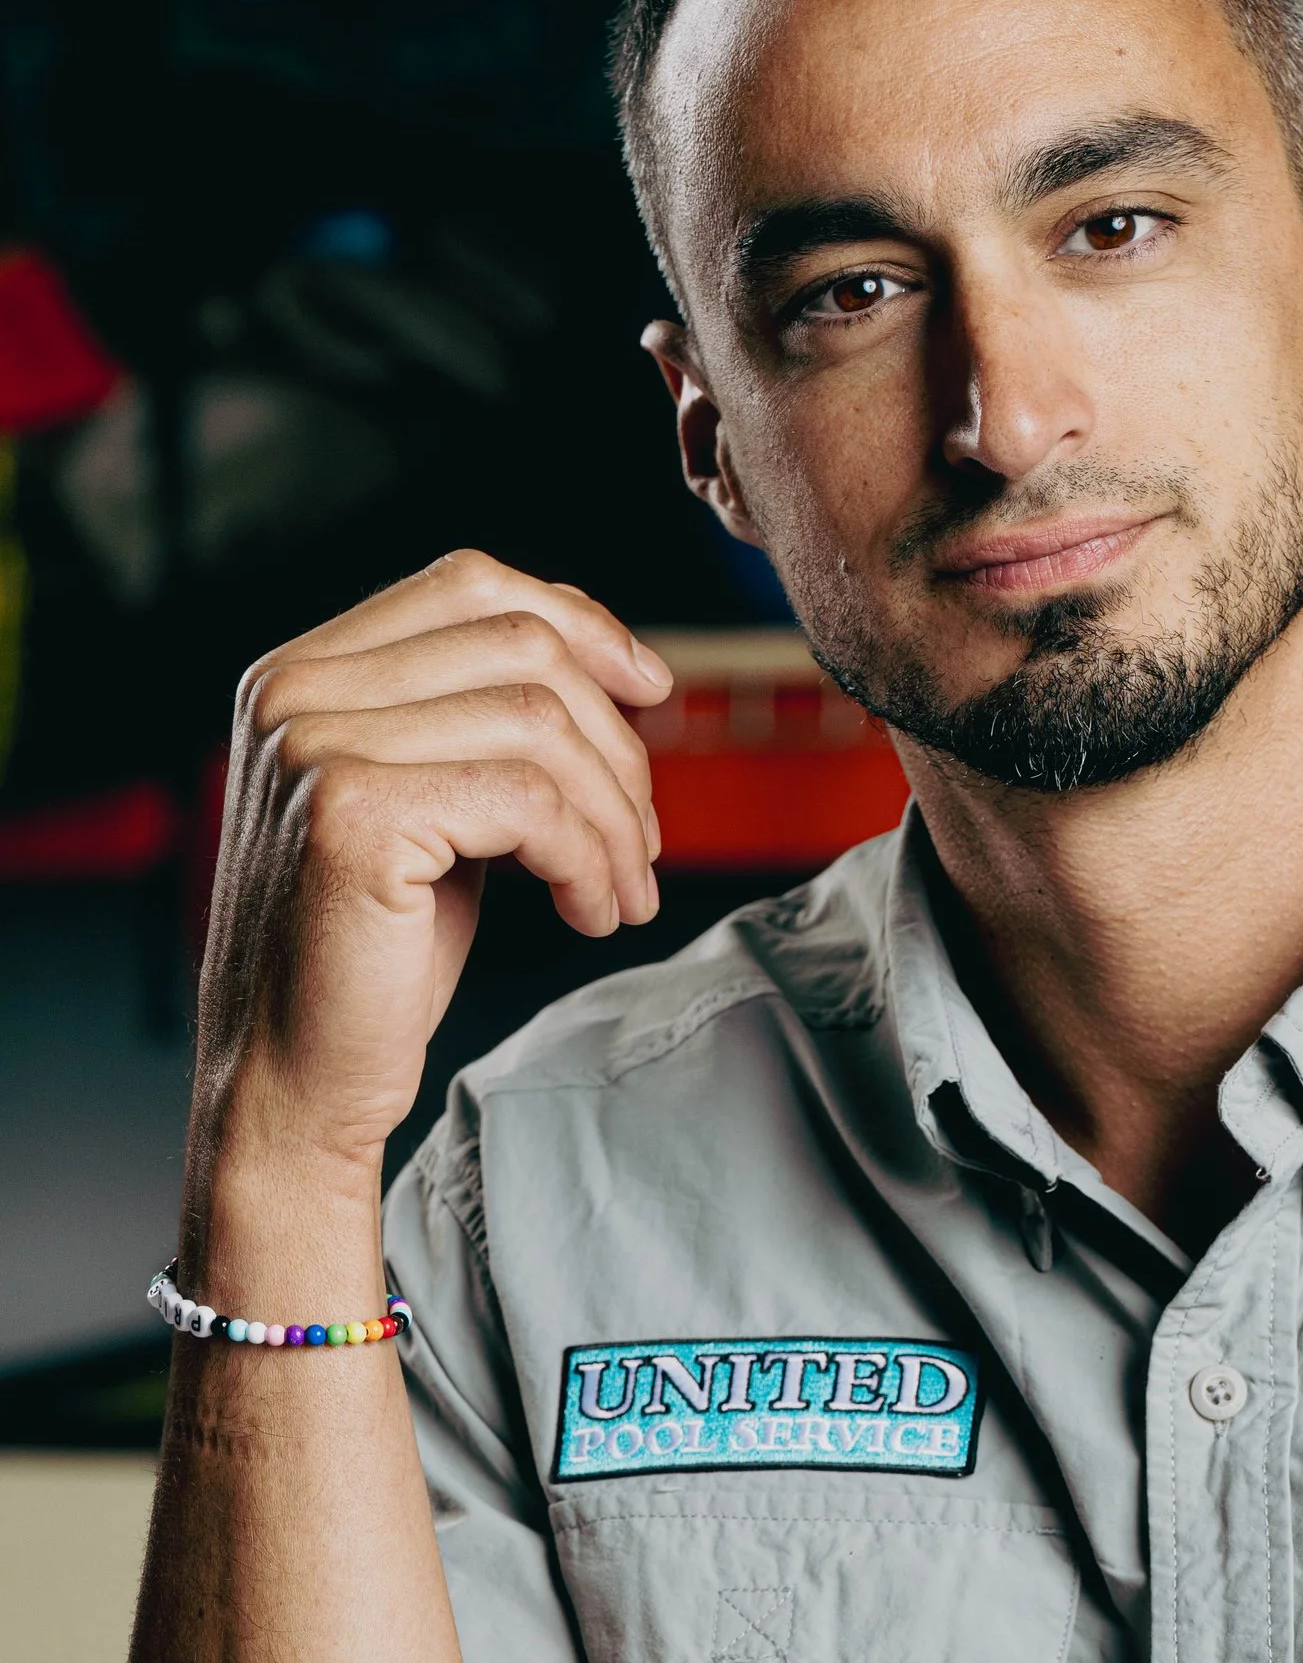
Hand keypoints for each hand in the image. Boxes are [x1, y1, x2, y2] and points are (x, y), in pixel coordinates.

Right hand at [193, 551, 672, 1197]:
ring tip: (622, 894)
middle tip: (644, 844)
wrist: (293, 1080)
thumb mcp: (432, 811)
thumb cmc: (371, 957)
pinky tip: (590, 914)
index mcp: (301, 673)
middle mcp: (292, 692)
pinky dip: (589, 858)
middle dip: (615, 746)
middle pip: (521, 649)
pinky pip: (530, 802)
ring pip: (540, 724)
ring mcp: (314, 747)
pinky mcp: (352, 816)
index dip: (580, 621)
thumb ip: (479, 726)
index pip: (468, 582)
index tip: (651, 689)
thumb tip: (619, 668)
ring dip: (614, 818)